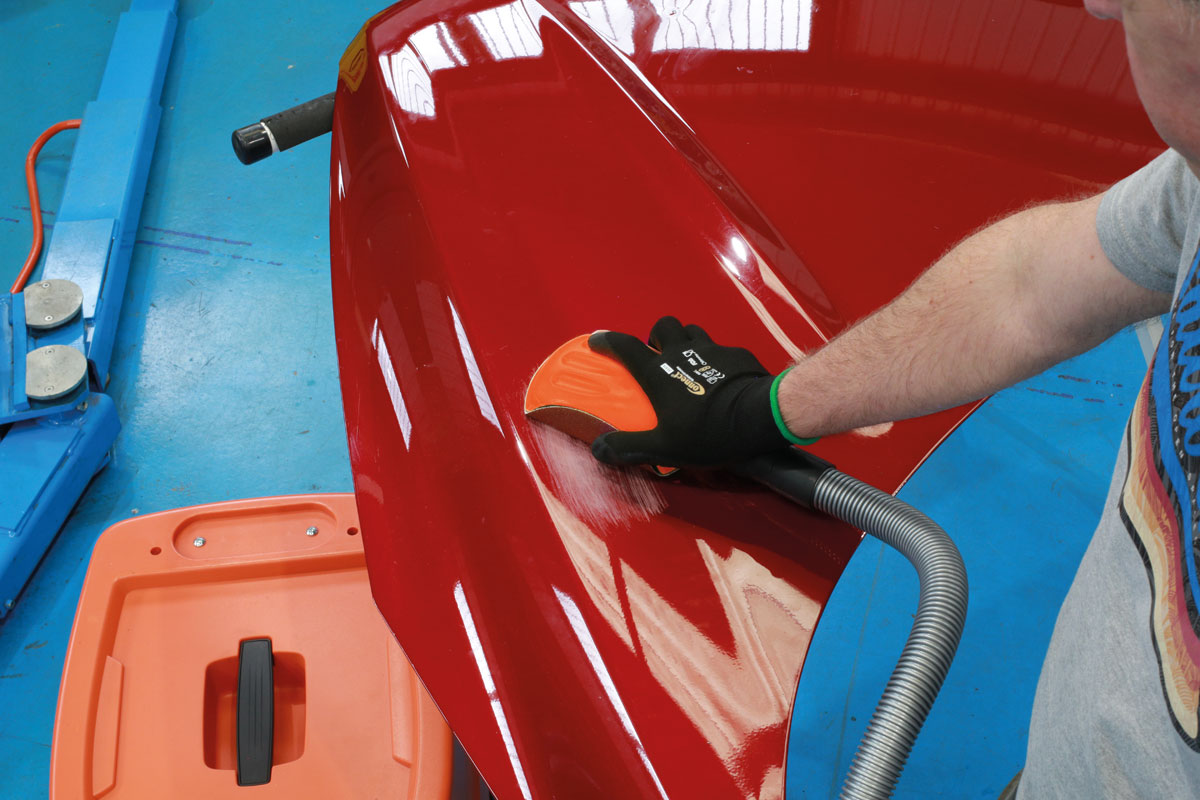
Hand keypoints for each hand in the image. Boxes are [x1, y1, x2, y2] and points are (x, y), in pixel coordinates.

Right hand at [588, 316, 791, 467]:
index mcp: (659, 372)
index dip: (608, 341)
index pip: (626, 347)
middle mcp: (682, 352)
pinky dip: (714, 357)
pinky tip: (719, 376)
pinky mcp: (737, 354)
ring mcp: (712, 349)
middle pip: (663, 326)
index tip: (597, 340)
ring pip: (692, 330)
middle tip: (657, 355)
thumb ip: (630, 447)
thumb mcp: (664, 447)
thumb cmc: (708, 431)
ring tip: (686, 361)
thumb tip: (599, 449)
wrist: (760, 417)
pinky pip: (720, 347)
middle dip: (656, 336)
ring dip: (684, 340)